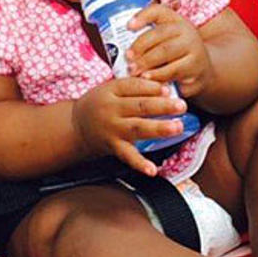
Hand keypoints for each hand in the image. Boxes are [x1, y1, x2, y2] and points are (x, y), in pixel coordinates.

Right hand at [72, 77, 187, 175]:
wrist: (75, 126)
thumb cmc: (100, 104)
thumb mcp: (112, 89)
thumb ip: (136, 87)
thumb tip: (165, 89)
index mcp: (112, 91)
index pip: (134, 86)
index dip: (153, 87)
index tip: (169, 90)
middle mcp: (111, 110)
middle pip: (139, 106)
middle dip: (162, 106)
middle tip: (181, 106)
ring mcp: (112, 129)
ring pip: (137, 128)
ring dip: (159, 128)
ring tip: (177, 127)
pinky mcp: (113, 147)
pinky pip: (127, 155)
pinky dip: (140, 163)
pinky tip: (152, 170)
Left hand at [125, 0, 213, 98]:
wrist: (203, 72)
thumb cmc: (176, 55)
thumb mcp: (166, 42)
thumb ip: (148, 37)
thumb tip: (122, 39)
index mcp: (176, 21)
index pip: (159, 11)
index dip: (142, 16)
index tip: (128, 26)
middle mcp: (187, 32)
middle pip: (159, 34)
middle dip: (140, 46)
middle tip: (127, 57)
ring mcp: (194, 50)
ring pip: (165, 52)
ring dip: (146, 62)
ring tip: (133, 70)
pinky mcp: (195, 69)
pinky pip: (172, 72)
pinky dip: (156, 76)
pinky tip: (146, 79)